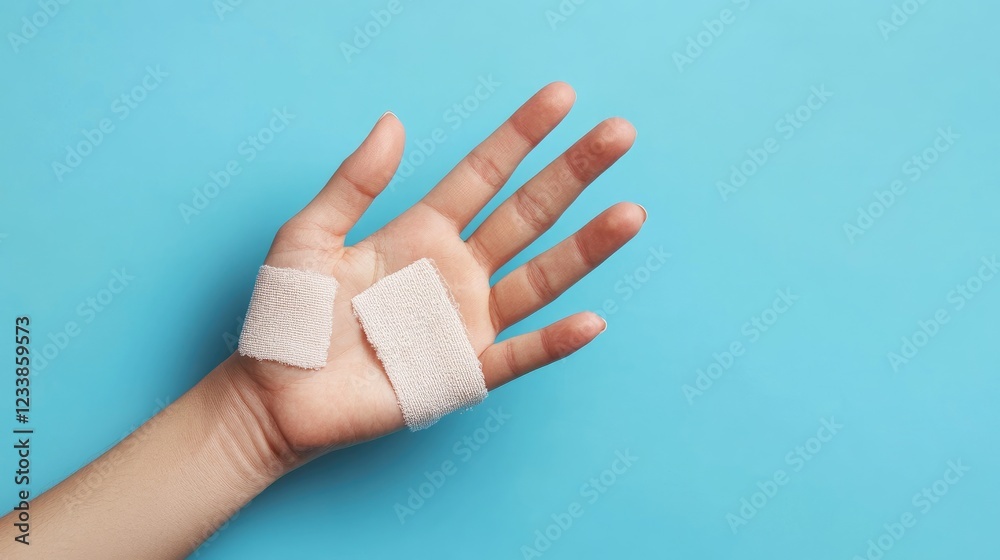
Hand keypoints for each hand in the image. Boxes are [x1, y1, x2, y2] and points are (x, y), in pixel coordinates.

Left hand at [229, 82, 643, 464]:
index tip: (562, 98)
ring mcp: (465, 322)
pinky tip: (591, 322)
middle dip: (573, 174)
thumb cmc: (289, 317)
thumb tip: (392, 121)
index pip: (484, 174)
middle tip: (619, 134)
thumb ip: (354, 184)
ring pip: (540, 278)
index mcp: (421, 232)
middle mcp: (456, 271)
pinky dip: (553, 343)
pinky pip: (517, 357)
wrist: (275, 397)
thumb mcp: (309, 236)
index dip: (521, 135)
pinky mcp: (461, 373)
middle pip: (528, 214)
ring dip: (585, 249)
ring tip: (630, 214)